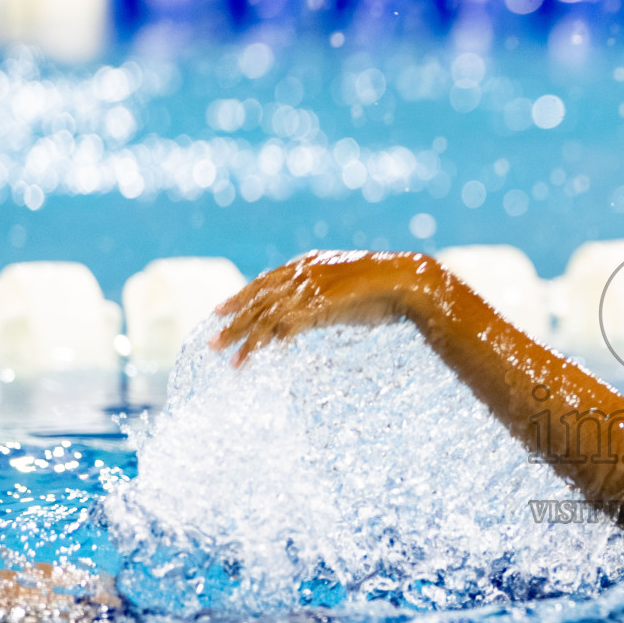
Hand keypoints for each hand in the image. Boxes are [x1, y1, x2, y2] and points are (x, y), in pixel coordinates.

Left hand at [212, 250, 429, 365]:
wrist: (409, 282)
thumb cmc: (384, 288)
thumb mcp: (344, 290)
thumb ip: (322, 297)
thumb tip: (308, 313)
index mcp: (308, 264)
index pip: (264, 281)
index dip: (241, 298)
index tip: (221, 313)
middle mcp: (304, 272)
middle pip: (258, 298)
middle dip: (234, 321)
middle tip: (214, 343)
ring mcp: (312, 287)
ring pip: (267, 314)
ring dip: (247, 338)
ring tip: (230, 359)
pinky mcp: (321, 304)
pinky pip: (287, 325)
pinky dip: (272, 340)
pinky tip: (263, 356)